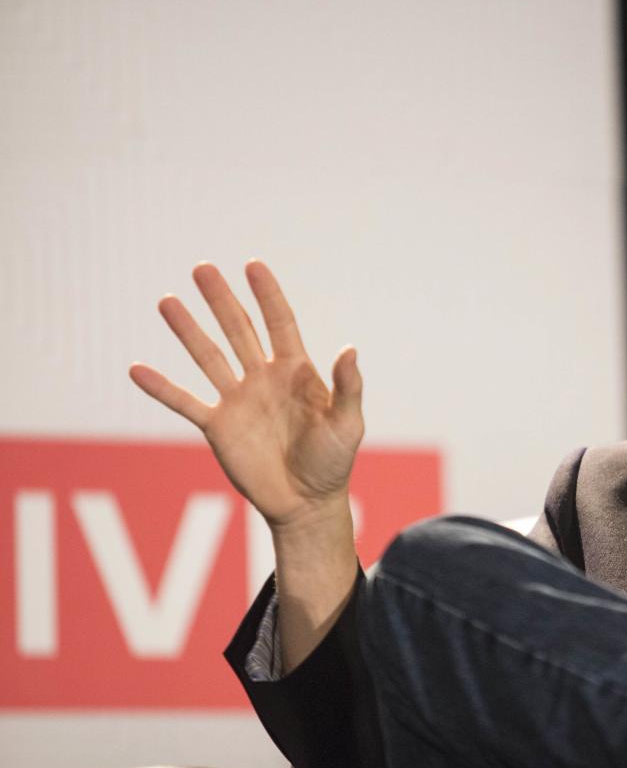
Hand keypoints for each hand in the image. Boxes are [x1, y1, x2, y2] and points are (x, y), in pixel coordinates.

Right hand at [130, 261, 363, 529]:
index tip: (253, 265)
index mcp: (296, 371)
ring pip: (209, 357)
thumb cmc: (334, 461)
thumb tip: (349, 349)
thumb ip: (347, 387)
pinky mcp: (218, 427)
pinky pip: (185, 402)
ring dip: (187, 330)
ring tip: (167, 302)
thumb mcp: (348, 424)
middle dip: (221, 300)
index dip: (267, 295)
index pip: (280, 323)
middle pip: (239, 330)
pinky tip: (137, 369)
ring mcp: (238, 400)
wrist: (307, 502)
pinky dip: (161, 387)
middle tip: (202, 268)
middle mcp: (264, 378)